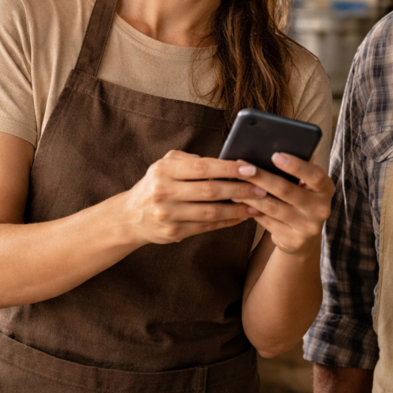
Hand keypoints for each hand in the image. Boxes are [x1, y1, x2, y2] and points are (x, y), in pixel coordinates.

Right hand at [121, 150, 263, 245]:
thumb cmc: (156, 184)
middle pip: (210, 190)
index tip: (250, 169)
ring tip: (258, 205)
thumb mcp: (165, 165)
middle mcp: (164, 192)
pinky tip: (242, 216)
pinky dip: (227, 222)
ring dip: (238, 209)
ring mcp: (168, 214)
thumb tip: (225, 161)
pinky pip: (206, 226)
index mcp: (164, 170)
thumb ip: (190, 159)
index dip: (228, 168)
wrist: (130, 217)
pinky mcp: (174, 233)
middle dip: (239, 189)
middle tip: (262, 188)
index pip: (202, 167)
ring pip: (211, 212)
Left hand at [232, 153, 333, 254]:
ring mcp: (307, 227)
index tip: (275, 155)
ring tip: (235, 183)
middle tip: (242, 166)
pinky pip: (266, 222)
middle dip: (261, 177)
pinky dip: (251, 210)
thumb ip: (297, 170)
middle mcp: (320, 209)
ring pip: (272, 207)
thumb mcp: (306, 186)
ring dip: (250, 194)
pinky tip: (239, 201)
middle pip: (286, 190)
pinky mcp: (292, 241)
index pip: (315, 175)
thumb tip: (279, 146)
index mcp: (326, 189)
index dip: (296, 165)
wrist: (304, 238)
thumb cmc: (300, 201)